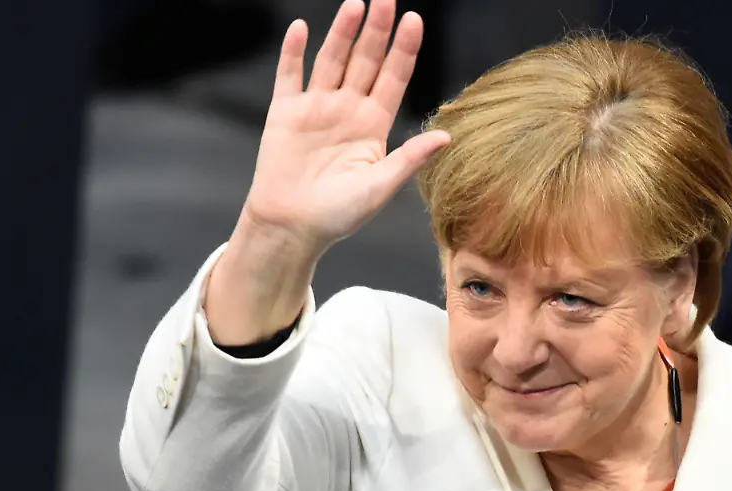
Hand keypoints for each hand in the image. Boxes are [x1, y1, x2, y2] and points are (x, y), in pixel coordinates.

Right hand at [240, 0, 449, 253]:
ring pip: (332, 60)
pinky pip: (289, 75)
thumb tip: (446, 137)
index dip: (404, 50)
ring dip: (342, 32)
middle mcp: (347, 110)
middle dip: (377, 30)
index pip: (393, 78)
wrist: (291, 227)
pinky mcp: (285, 113)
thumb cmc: (338, 215)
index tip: (414, 21)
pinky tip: (300, 29)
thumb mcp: (380, 187)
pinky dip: (292, 52)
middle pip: (366, 61)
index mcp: (373, 125)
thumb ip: (410, 158)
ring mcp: (316, 108)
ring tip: (355, 4)